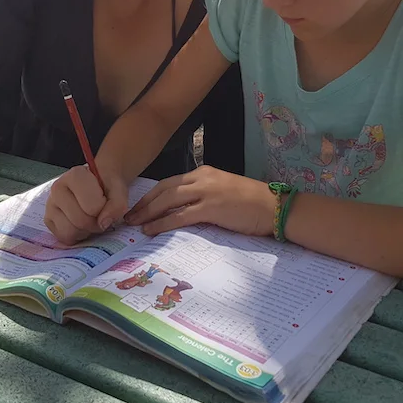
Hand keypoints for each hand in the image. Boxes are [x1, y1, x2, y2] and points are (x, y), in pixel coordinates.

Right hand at [45, 165, 129, 244]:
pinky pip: (63, 237)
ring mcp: (50, 204)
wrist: (98, 183)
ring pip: (69, 232)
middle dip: (95, 223)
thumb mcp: (119, 190)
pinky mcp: (48, 219)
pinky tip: (81, 224)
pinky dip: (75, 235)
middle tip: (100, 215)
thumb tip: (103, 223)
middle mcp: (58, 188)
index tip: (105, 201)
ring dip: (85, 231)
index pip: (92, 207)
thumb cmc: (107, 185)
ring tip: (90, 219)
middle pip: (80, 221)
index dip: (103, 209)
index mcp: (75, 176)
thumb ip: (117, 204)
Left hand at [124, 166, 274, 237]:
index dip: (151, 195)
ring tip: (134, 224)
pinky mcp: (211, 208)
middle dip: (144, 203)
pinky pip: (180, 215)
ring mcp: (206, 192)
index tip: (138, 206)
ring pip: (168, 200)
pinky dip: (163, 223)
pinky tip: (151, 230)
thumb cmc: (252, 203)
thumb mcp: (223, 192)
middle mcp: (202, 178)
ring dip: (148, 212)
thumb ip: (203, 196)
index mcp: (204, 173)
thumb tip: (183, 210)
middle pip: (164, 189)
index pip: (170, 182)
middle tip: (129, 216)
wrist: (274, 206)